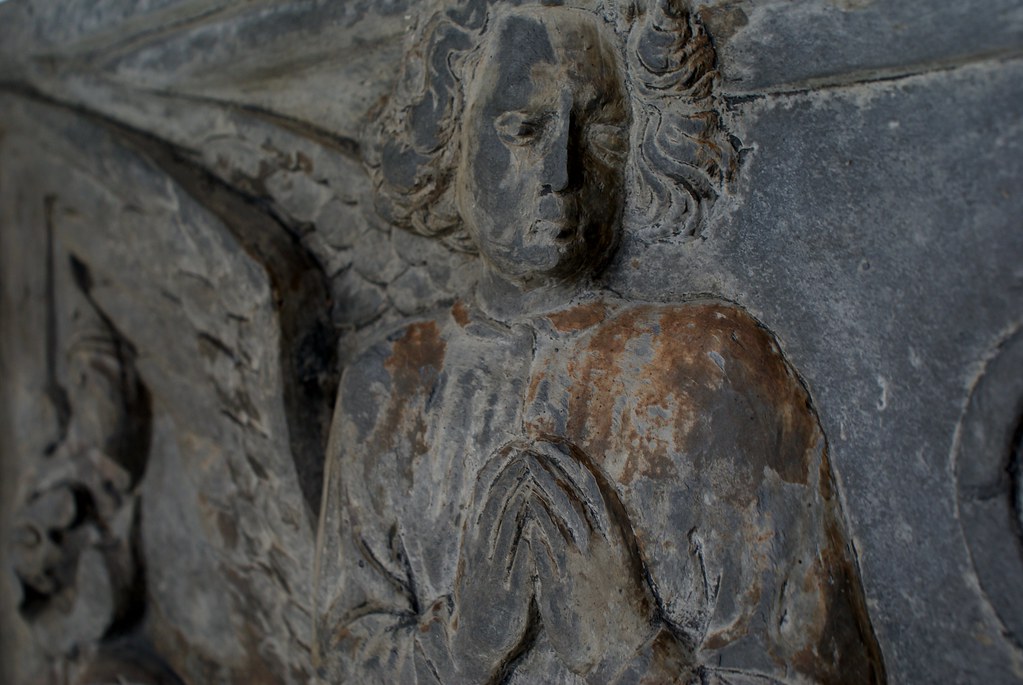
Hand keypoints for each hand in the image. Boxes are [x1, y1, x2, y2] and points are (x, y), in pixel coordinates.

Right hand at [447, 445, 537, 681]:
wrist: (477, 636)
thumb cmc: (488, 586)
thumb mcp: (485, 549)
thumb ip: (494, 519)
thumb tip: (507, 482)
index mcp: (475, 532)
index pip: (483, 488)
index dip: (499, 461)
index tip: (517, 438)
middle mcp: (481, 545)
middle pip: (494, 498)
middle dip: (513, 468)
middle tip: (530, 442)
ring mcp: (494, 566)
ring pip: (505, 522)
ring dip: (521, 493)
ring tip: (538, 468)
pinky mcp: (510, 588)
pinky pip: (520, 557)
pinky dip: (530, 536)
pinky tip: (544, 518)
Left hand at [523, 440, 663, 678]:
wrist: (622, 645)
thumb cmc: (617, 599)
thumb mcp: (615, 557)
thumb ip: (600, 529)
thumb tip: (584, 501)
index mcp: (616, 532)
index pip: (593, 485)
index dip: (571, 461)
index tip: (554, 442)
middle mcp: (602, 541)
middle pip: (575, 492)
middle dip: (553, 465)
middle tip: (533, 445)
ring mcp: (584, 559)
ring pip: (561, 512)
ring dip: (542, 486)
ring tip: (525, 466)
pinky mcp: (566, 578)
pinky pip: (547, 543)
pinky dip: (535, 521)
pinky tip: (522, 507)